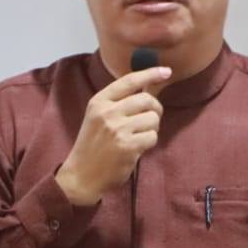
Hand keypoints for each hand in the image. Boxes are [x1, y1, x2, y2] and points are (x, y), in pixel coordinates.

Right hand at [55, 65, 170, 205]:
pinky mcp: (128, 146)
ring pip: (153, 118)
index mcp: (99, 101)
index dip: (150, 74)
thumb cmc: (93, 145)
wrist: (81, 175)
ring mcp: (118, 129)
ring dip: (152, 128)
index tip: (166, 72)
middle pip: (147, 99)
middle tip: (150, 119)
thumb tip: (148, 88)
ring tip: (139, 136)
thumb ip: (118, 102)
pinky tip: (138, 148)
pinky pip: (152, 137)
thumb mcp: (97, 117)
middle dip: (155, 109)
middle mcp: (108, 112)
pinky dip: (149, 142)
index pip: (129, 81)